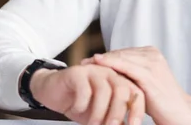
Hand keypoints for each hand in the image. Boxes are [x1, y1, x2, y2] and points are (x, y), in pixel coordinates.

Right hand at [29, 64, 144, 124]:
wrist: (53, 91)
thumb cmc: (80, 103)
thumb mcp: (101, 116)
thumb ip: (116, 120)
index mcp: (119, 81)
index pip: (136, 93)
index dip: (137, 110)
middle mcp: (109, 73)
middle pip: (122, 89)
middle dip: (118, 112)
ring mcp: (93, 70)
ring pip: (103, 90)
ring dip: (99, 112)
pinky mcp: (76, 72)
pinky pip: (84, 89)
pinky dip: (82, 103)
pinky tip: (77, 109)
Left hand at [82, 47, 190, 124]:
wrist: (181, 114)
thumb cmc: (160, 103)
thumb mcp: (142, 84)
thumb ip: (129, 74)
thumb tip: (107, 72)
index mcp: (151, 54)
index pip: (123, 52)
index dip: (105, 57)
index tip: (88, 61)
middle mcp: (152, 54)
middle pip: (120, 53)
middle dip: (101, 58)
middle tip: (82, 62)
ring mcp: (152, 63)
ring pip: (121, 57)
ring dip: (102, 60)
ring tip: (85, 64)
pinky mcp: (150, 74)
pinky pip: (126, 67)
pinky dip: (110, 64)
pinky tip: (97, 63)